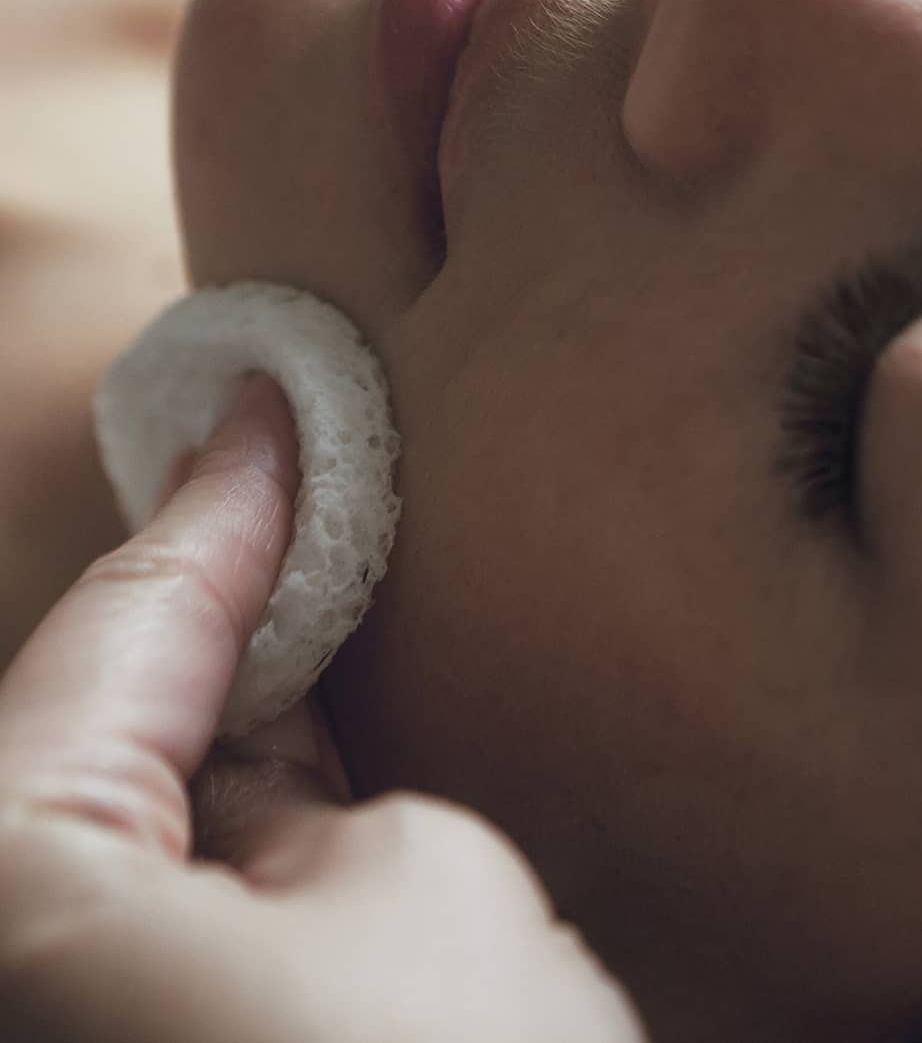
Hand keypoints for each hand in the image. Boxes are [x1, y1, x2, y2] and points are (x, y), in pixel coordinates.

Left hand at [0, 374, 643, 1042]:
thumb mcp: (418, 880)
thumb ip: (318, 790)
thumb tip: (271, 789)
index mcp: (12, 907)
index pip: (122, 638)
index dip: (226, 508)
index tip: (267, 401)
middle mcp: (30, 973)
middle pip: (97, 739)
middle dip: (204, 612)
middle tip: (284, 482)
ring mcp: (93, 1013)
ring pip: (130, 836)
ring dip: (223, 731)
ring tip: (306, 606)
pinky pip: (164, 920)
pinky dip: (230, 838)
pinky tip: (299, 777)